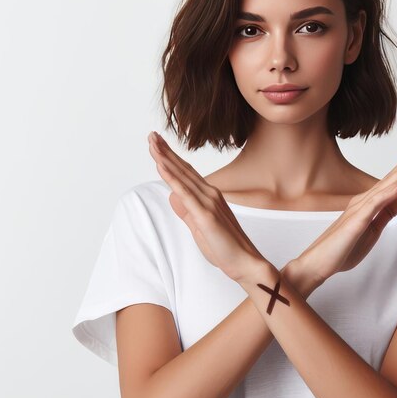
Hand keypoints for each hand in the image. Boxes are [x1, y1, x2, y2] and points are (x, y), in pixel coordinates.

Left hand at [148, 131, 267, 284]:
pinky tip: (161, 166)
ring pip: (182, 176)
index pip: (186, 173)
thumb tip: (173, 196)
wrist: (245, 262)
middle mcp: (210, 194)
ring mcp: (209, 203)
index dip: (171, 158)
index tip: (158, 145)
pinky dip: (172, 178)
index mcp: (209, 197)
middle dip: (165, 151)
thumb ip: (186, 211)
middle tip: (151, 135)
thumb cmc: (225, 248)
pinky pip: (185, 193)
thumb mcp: (199, 227)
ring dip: (165, 158)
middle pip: (183, 169)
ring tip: (152, 143)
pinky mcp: (206, 215)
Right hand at [293, 137, 396, 291]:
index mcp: (368, 204)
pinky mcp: (355, 223)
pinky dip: (384, 195)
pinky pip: (372, 207)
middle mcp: (363, 202)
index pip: (392, 181)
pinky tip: (396, 187)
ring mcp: (358, 211)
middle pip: (390, 178)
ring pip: (382, 188)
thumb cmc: (342, 248)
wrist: (317, 263)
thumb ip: (389, 211)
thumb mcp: (374, 229)